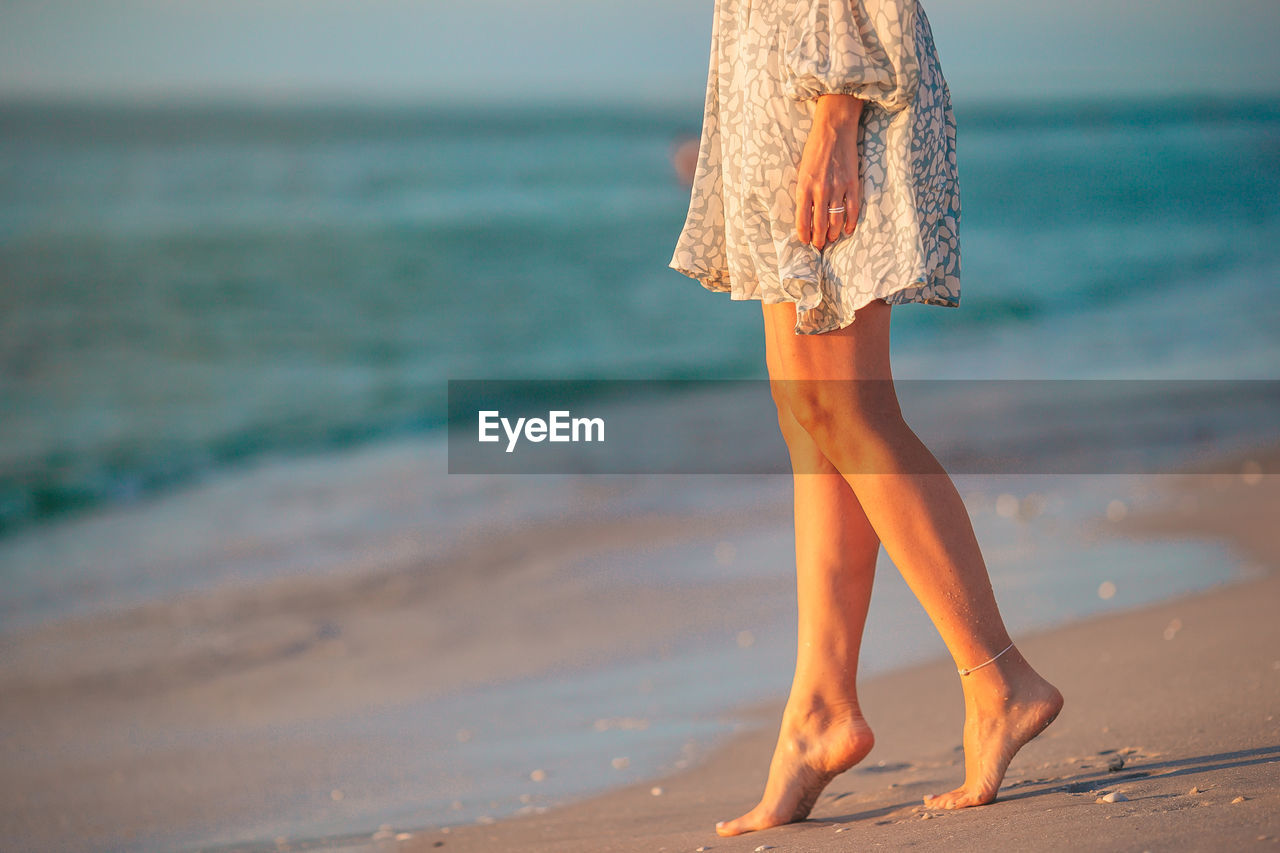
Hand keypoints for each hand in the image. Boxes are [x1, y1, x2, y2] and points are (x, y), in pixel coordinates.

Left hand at [795, 94, 864, 250]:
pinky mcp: (852, 184)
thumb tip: (805, 214)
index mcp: (804, 188)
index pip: (802, 221)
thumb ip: (803, 192)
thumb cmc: (814, 150)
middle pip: (820, 225)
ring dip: (833, 234)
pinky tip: (847, 230)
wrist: (834, 129)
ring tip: (830, 240)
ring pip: (836, 221)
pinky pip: (852, 210)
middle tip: (818, 246)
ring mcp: (838, 188)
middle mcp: (820, 191)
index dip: (803, 235)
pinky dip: (850, 223)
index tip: (805, 241)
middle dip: (818, 239)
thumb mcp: (801, 171)